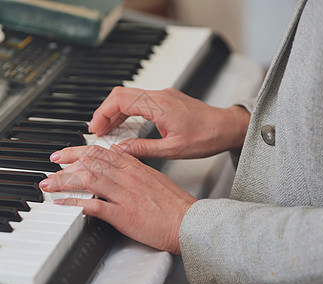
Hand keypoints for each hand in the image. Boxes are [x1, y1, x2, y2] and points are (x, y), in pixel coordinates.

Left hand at [39, 145, 197, 254]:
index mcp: (134, 167)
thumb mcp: (153, 177)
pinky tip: (62, 204)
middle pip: (90, 162)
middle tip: (50, 167)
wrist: (189, 222)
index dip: (77, 150)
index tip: (64, 154)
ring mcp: (124, 195)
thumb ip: (134, 168)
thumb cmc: (174, 204)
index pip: (100, 151)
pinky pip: (94, 205)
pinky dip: (75, 203)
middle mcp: (127, 177)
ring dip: (64, 181)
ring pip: (88, 179)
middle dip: (65, 163)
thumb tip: (116, 160)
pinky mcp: (123, 215)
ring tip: (48, 184)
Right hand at [89, 87, 249, 158]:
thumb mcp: (173, 149)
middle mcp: (159, 95)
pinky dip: (126, 111)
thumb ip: (143, 149)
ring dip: (115, 112)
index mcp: (159, 105)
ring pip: (128, 96)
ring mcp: (162, 95)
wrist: (227, 127)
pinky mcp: (165, 100)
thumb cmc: (207, 137)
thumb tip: (121, 150)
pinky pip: (139, 100)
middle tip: (97, 130)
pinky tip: (123, 125)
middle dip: (104, 111)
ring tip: (107, 130)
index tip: (95, 128)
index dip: (103, 113)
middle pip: (120, 94)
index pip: (120, 100)